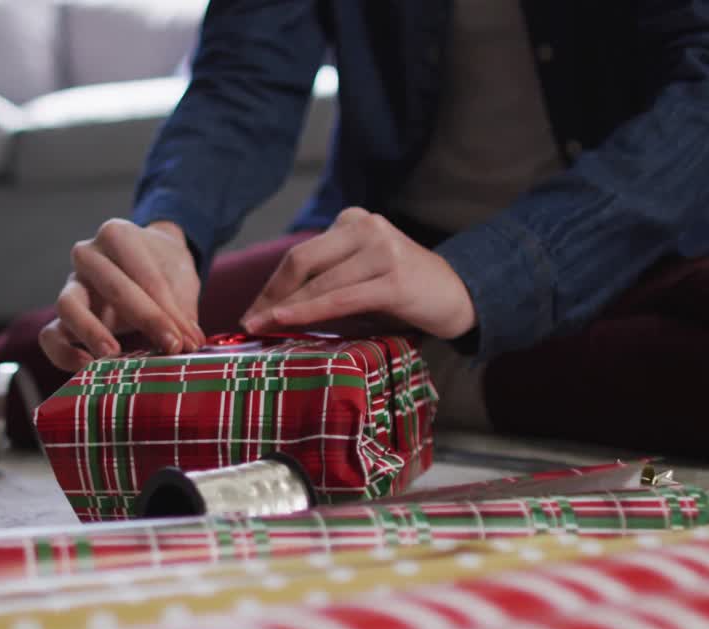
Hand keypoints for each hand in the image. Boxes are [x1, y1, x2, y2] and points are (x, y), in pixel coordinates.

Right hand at [39, 219, 205, 371]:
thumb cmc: (163, 267)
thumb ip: (183, 311)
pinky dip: (64, 353)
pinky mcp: (64, 315)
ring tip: (113, 356)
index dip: (168, 311)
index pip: (144, 274)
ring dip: (91, 332)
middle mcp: (88, 255)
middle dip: (145, 319)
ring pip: (67, 305)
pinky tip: (90, 368)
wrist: (149, 260)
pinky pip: (50, 334)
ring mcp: (72, 285)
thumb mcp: (181, 279)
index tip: (187, 340)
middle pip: (112, 286)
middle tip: (171, 347)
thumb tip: (187, 344)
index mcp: (117, 234)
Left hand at [241, 207, 475, 338]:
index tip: (251, 312)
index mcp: (353, 221)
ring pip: (319, 282)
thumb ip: (326, 279)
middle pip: (301, 260)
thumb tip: (273, 308)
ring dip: (284, 308)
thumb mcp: (362, 275)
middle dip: (270, 294)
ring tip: (260, 328)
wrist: (460, 295)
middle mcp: (366, 227)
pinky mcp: (395, 279)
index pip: (300, 254)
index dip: (271, 285)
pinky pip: (341, 298)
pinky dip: (308, 310)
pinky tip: (284, 320)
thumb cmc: (403, 292)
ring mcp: (383, 250)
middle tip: (248, 323)